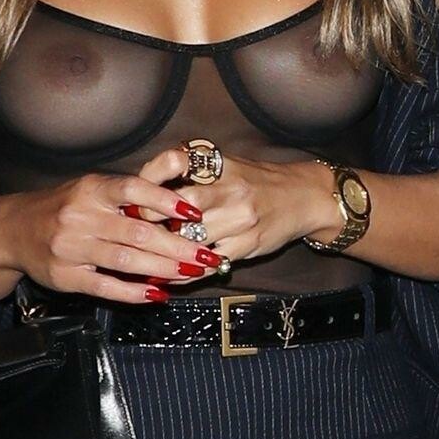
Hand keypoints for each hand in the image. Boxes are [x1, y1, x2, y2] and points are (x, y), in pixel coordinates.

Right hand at [0, 172, 225, 303]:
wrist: (14, 230)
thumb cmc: (67, 207)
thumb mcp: (95, 188)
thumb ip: (135, 188)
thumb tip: (181, 173)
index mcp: (92, 190)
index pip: (132, 189)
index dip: (164, 201)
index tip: (193, 213)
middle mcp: (81, 217)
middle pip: (137, 232)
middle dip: (178, 246)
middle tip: (206, 255)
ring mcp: (71, 248)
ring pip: (126, 260)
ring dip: (163, 269)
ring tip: (190, 273)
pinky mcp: (66, 277)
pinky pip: (106, 287)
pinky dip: (134, 292)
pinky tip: (157, 293)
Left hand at [137, 147, 335, 266]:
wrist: (305, 198)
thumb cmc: (258, 181)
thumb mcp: (229, 164)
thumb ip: (193, 171)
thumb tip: (145, 188)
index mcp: (221, 164)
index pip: (176, 160)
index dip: (150, 175)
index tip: (136, 192)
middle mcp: (231, 189)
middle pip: (181, 204)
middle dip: (152, 218)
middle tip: (133, 228)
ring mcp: (240, 219)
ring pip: (191, 239)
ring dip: (163, 251)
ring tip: (141, 257)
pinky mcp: (246, 245)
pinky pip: (207, 265)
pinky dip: (183, 274)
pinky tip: (166, 277)